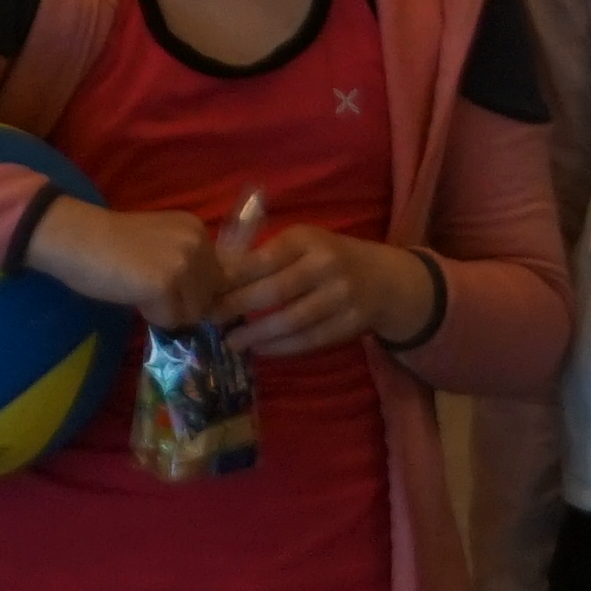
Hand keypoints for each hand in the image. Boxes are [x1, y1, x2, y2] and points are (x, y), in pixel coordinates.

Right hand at [23, 197, 235, 322]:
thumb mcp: (161, 245)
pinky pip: (170, 320)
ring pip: (191, 313)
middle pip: (208, 299)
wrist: (74, 237)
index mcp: (198, 230)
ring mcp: (182, 263)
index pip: (219, 279)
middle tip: (148, 288)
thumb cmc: (109, 243)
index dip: (195, 293)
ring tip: (138, 289)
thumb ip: (188, 264)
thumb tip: (213, 305)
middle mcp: (197, 243)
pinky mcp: (164, 284)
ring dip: (166, 311)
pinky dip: (151, 315)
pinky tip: (131, 294)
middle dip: (182, 303)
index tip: (168, 287)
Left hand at [229, 230, 430, 363]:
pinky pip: (309, 340)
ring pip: (291, 320)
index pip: (263, 259)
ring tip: (231, 342)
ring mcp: (340, 297)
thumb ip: (266, 254)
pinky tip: (259, 349)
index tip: (205, 290)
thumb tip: (216, 272)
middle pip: (274, 291)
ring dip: (256, 334)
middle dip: (236, 307)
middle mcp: (325, 266)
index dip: (231, 278)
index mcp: (307, 240)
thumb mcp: (302, 243)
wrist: (384, 279)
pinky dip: (281, 347)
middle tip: (210, 319)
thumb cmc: (328, 257)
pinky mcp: (349, 325)